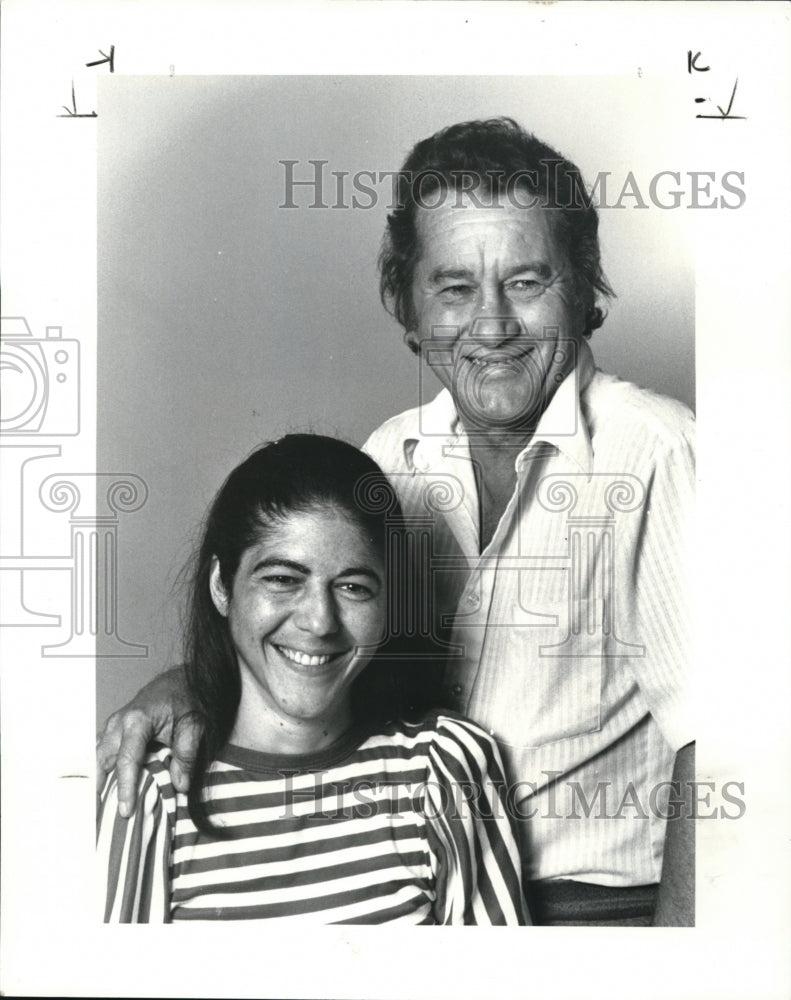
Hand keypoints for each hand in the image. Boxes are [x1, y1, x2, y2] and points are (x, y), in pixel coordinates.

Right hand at [96, 667, 200, 816]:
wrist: (183, 677)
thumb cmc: (188, 697)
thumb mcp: (195, 723)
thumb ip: (187, 754)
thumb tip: (180, 785)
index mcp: (137, 720)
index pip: (126, 760)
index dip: (125, 788)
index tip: (125, 811)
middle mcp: (119, 722)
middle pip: (104, 760)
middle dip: (102, 788)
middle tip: (106, 815)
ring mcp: (115, 723)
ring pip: (99, 756)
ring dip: (101, 779)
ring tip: (104, 806)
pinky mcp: (116, 727)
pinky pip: (104, 751)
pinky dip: (104, 769)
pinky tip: (108, 786)